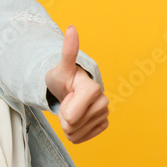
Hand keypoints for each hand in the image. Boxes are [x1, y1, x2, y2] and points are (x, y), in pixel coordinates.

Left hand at [44, 25, 108, 142]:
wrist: (69, 87)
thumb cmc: (64, 76)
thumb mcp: (62, 66)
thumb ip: (68, 50)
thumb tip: (71, 28)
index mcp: (93, 89)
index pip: (71, 116)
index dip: (63, 110)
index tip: (65, 96)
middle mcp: (103, 101)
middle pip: (73, 125)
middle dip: (64, 117)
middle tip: (67, 101)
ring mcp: (104, 113)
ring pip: (76, 133)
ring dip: (68, 125)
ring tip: (71, 108)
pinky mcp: (104, 124)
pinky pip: (83, 138)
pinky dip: (75, 132)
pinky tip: (76, 119)